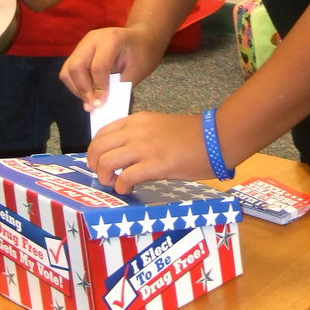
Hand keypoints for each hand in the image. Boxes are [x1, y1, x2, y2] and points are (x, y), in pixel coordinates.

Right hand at [60, 25, 162, 110]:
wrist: (142, 38)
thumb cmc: (143, 54)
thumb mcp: (136, 71)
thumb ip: (118, 87)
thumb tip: (100, 105)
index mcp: (111, 40)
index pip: (97, 67)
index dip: (98, 89)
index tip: (100, 105)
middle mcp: (92, 39)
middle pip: (76, 66)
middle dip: (82, 90)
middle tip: (91, 106)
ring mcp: (83, 43)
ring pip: (68, 69)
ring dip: (76, 88)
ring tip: (89, 100)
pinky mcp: (79, 50)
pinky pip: (70, 69)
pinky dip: (76, 84)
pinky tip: (89, 91)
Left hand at [87, 111, 208, 193]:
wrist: (215, 138)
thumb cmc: (191, 135)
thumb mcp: (158, 127)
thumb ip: (139, 137)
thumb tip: (123, 156)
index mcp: (136, 120)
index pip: (102, 133)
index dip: (95, 151)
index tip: (98, 162)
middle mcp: (136, 131)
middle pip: (98, 147)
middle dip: (94, 164)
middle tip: (102, 176)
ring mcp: (145, 147)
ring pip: (106, 161)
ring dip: (104, 177)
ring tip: (113, 183)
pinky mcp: (156, 164)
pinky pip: (125, 177)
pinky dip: (121, 186)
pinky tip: (127, 190)